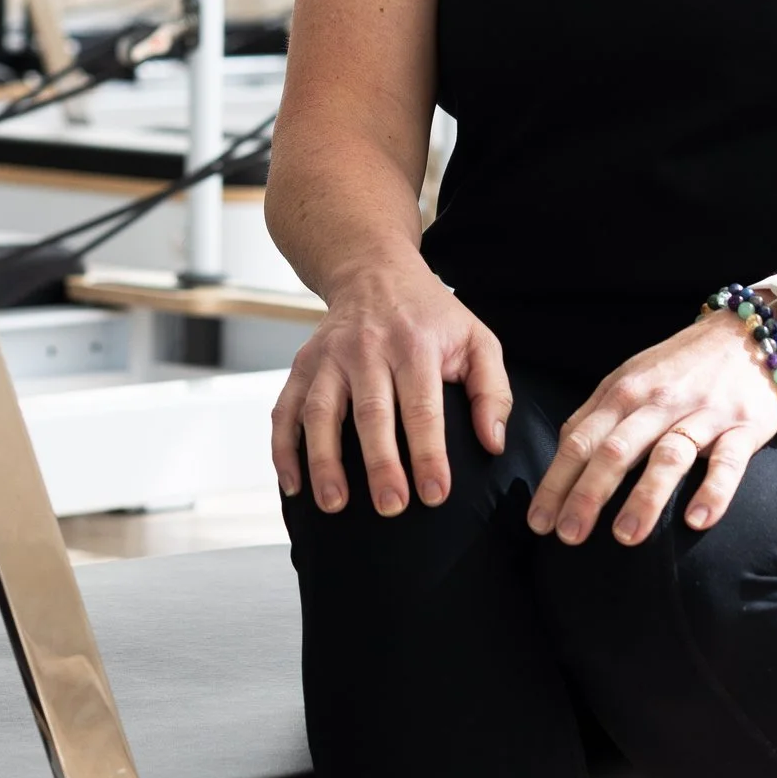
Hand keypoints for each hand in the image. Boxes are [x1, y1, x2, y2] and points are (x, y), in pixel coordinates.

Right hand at [271, 257, 509, 518]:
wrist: (373, 271)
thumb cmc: (430, 316)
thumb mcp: (477, 339)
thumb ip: (493, 391)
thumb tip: (493, 442)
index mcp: (415, 344)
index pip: (422, 407)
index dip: (428, 453)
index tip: (435, 493)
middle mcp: (367, 348)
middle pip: (370, 412)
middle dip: (379, 463)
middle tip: (390, 506)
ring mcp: (329, 357)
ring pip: (320, 412)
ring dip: (323, 460)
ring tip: (334, 504)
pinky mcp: (302, 365)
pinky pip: (285, 409)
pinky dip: (283, 448)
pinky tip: (294, 484)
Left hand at [528, 311, 776, 546]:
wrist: (746, 333)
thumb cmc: (680, 366)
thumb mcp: (630, 378)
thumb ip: (596, 415)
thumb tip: (561, 455)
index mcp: (624, 393)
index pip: (580, 441)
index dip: (557, 482)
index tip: (539, 522)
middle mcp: (659, 402)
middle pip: (616, 450)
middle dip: (588, 494)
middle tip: (569, 536)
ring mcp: (702, 414)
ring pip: (668, 456)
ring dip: (645, 498)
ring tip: (625, 537)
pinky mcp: (743, 426)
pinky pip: (728, 463)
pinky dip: (713, 491)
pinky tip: (697, 521)